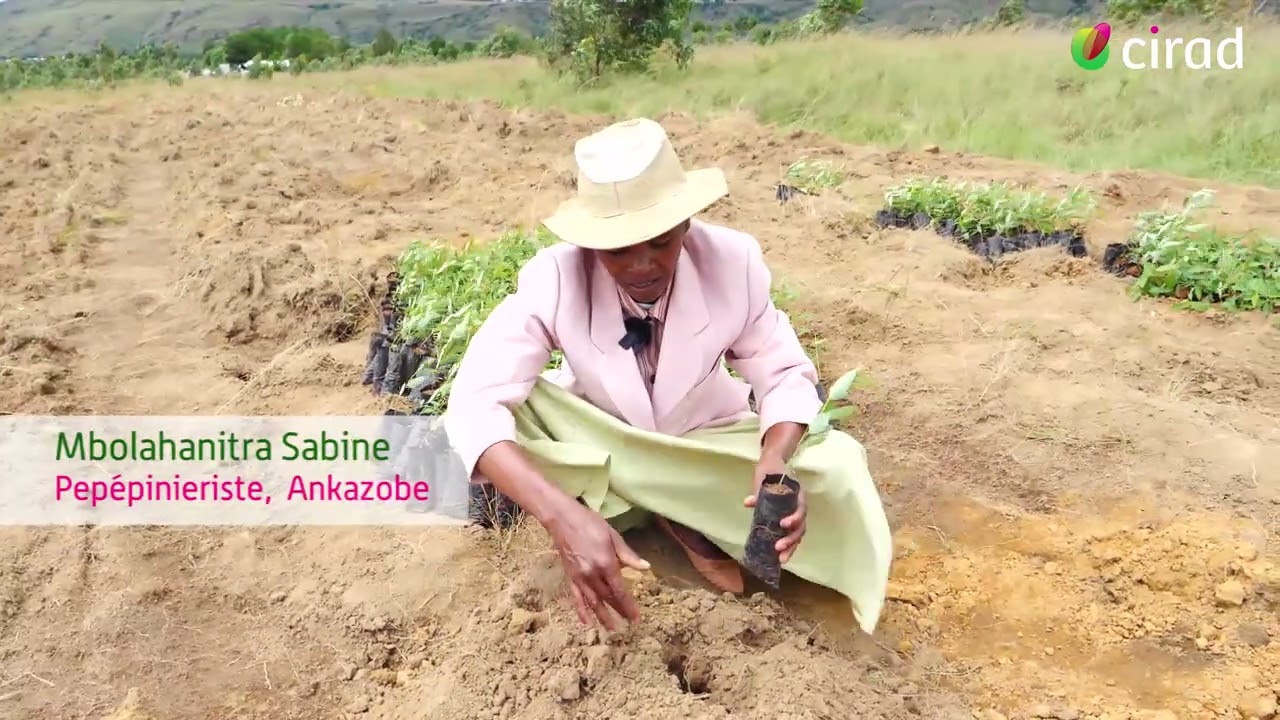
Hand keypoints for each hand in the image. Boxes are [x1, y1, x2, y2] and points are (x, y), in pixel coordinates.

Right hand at [544, 498, 648, 630]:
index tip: (636, 617)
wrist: (562, 519)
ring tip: (611, 629)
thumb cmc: (590, 523)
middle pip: (607, 598)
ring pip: (592, 602)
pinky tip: (587, 622)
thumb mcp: (613, 535)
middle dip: (619, 612)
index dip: (628, 605)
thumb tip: (645, 567)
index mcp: (606, 563)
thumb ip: (628, 554)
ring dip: (602, 617)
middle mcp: (592, 574)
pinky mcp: (570, 577)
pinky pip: (576, 598)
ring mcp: (580, 578)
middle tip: (629, 624)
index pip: (619, 591)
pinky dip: (582, 611)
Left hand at [743, 454, 806, 562]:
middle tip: (779, 549)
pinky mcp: (788, 519)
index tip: (783, 525)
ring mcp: (795, 513)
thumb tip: (749, 503)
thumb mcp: (764, 478)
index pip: (800, 509)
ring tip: (781, 559)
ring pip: (798, 533)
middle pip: (801, 527)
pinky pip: (791, 534)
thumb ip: (759, 492)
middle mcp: (799, 506)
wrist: (773, 464)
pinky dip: (787, 545)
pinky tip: (779, 555)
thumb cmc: (770, 470)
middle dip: (791, 540)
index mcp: (797, 495)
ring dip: (791, 547)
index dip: (794, 518)